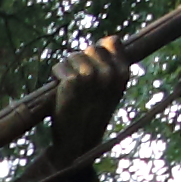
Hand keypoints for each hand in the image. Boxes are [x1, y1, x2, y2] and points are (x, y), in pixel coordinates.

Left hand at [41, 34, 130, 162]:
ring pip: (73, 56)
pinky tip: (61, 91)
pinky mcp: (72, 81)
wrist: (77, 142)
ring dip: (67, 69)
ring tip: (71, 90)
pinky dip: (56, 76)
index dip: (98, 52)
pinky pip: (60, 66)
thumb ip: (112, 65)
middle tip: (80, 85)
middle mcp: (110, 73)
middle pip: (90, 48)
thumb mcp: (111, 89)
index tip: (92, 68)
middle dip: (81, 62)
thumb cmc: (92, 114)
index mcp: (124, 73)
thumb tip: (108, 39)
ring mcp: (91, 76)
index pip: (112, 41)